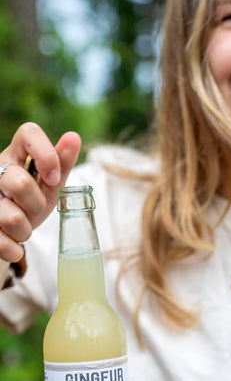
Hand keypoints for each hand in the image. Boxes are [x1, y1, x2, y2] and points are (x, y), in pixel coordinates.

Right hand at [0, 122, 80, 261]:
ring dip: (25, 230)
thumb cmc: (31, 201)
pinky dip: (13, 249)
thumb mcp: (50, 184)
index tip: (54, 178)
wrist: (7, 232)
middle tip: (35, 210)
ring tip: (23, 229)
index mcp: (16, 153)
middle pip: (19, 183)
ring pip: (11, 217)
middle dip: (36, 204)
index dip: (46, 154)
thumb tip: (74, 137)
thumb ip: (62, 163)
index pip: (29, 132)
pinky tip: (14, 247)